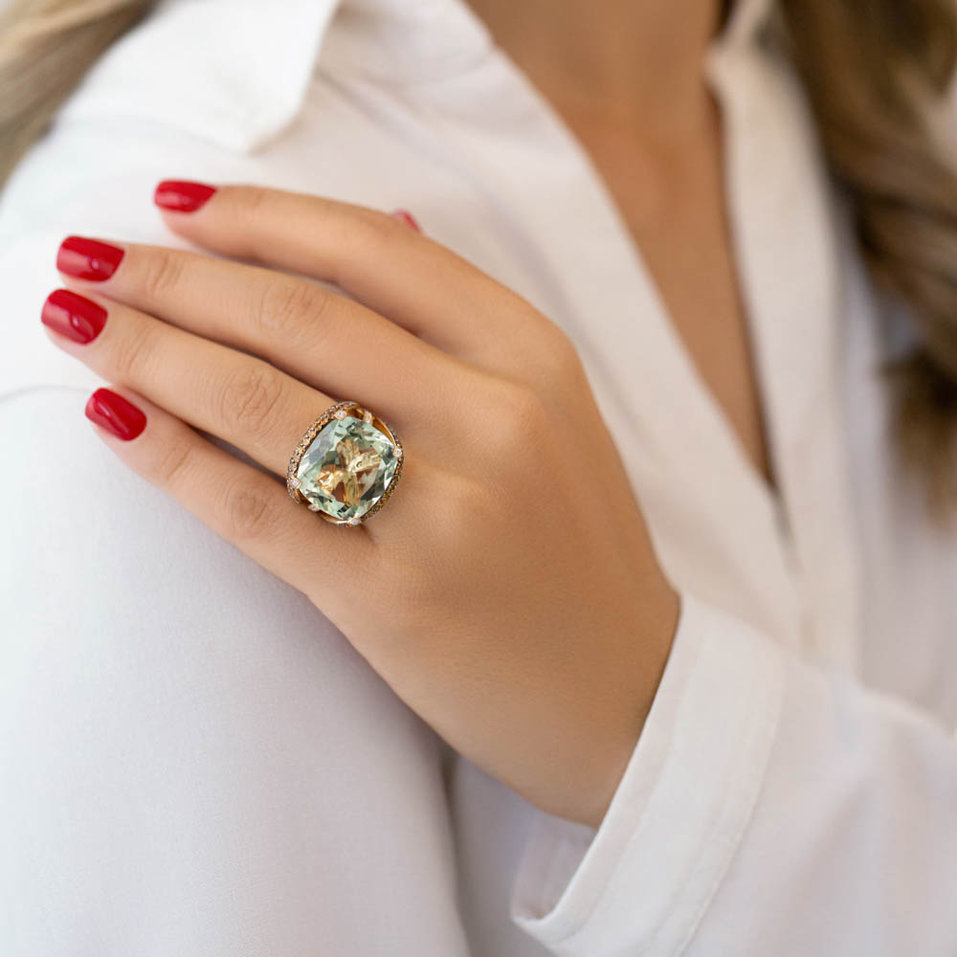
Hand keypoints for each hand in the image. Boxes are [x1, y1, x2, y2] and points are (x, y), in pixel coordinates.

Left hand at [44, 183, 679, 826]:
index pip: (371, 251)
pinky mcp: (394, 600)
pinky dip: (172, 456)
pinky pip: (255, 507)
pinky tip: (114, 419)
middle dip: (175, 278)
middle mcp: (495, 419)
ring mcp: (447, 512)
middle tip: (89, 259)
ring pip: (263, 401)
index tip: (174, 204)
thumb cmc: (576, 551)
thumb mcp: (554, 415)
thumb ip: (465, 326)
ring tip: (79, 323)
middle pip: (299, 316)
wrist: (626, 693)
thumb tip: (380, 226)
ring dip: (150, 351)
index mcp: (533, 358)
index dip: (258, 216)